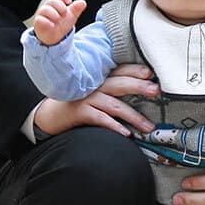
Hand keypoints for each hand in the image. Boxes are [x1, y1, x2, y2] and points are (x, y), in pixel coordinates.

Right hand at [31, 0, 87, 45]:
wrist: (55, 37)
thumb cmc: (61, 24)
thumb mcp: (71, 16)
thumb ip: (76, 9)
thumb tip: (82, 2)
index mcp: (55, 3)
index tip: (69, 1)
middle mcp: (47, 7)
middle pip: (52, 0)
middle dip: (61, 6)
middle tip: (64, 13)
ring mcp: (42, 15)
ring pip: (45, 9)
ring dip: (54, 14)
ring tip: (58, 19)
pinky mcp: (38, 23)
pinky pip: (40, 20)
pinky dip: (47, 22)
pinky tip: (52, 25)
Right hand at [31, 62, 157, 136]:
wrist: (49, 114)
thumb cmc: (78, 102)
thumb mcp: (95, 90)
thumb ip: (113, 87)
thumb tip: (143, 90)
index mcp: (100, 78)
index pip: (120, 70)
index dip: (135, 70)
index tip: (151, 73)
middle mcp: (94, 85)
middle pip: (120, 83)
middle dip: (139, 86)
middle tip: (155, 90)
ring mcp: (86, 98)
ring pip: (114, 105)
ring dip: (134, 116)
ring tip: (148, 127)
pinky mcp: (79, 113)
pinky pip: (100, 119)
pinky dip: (114, 125)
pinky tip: (126, 133)